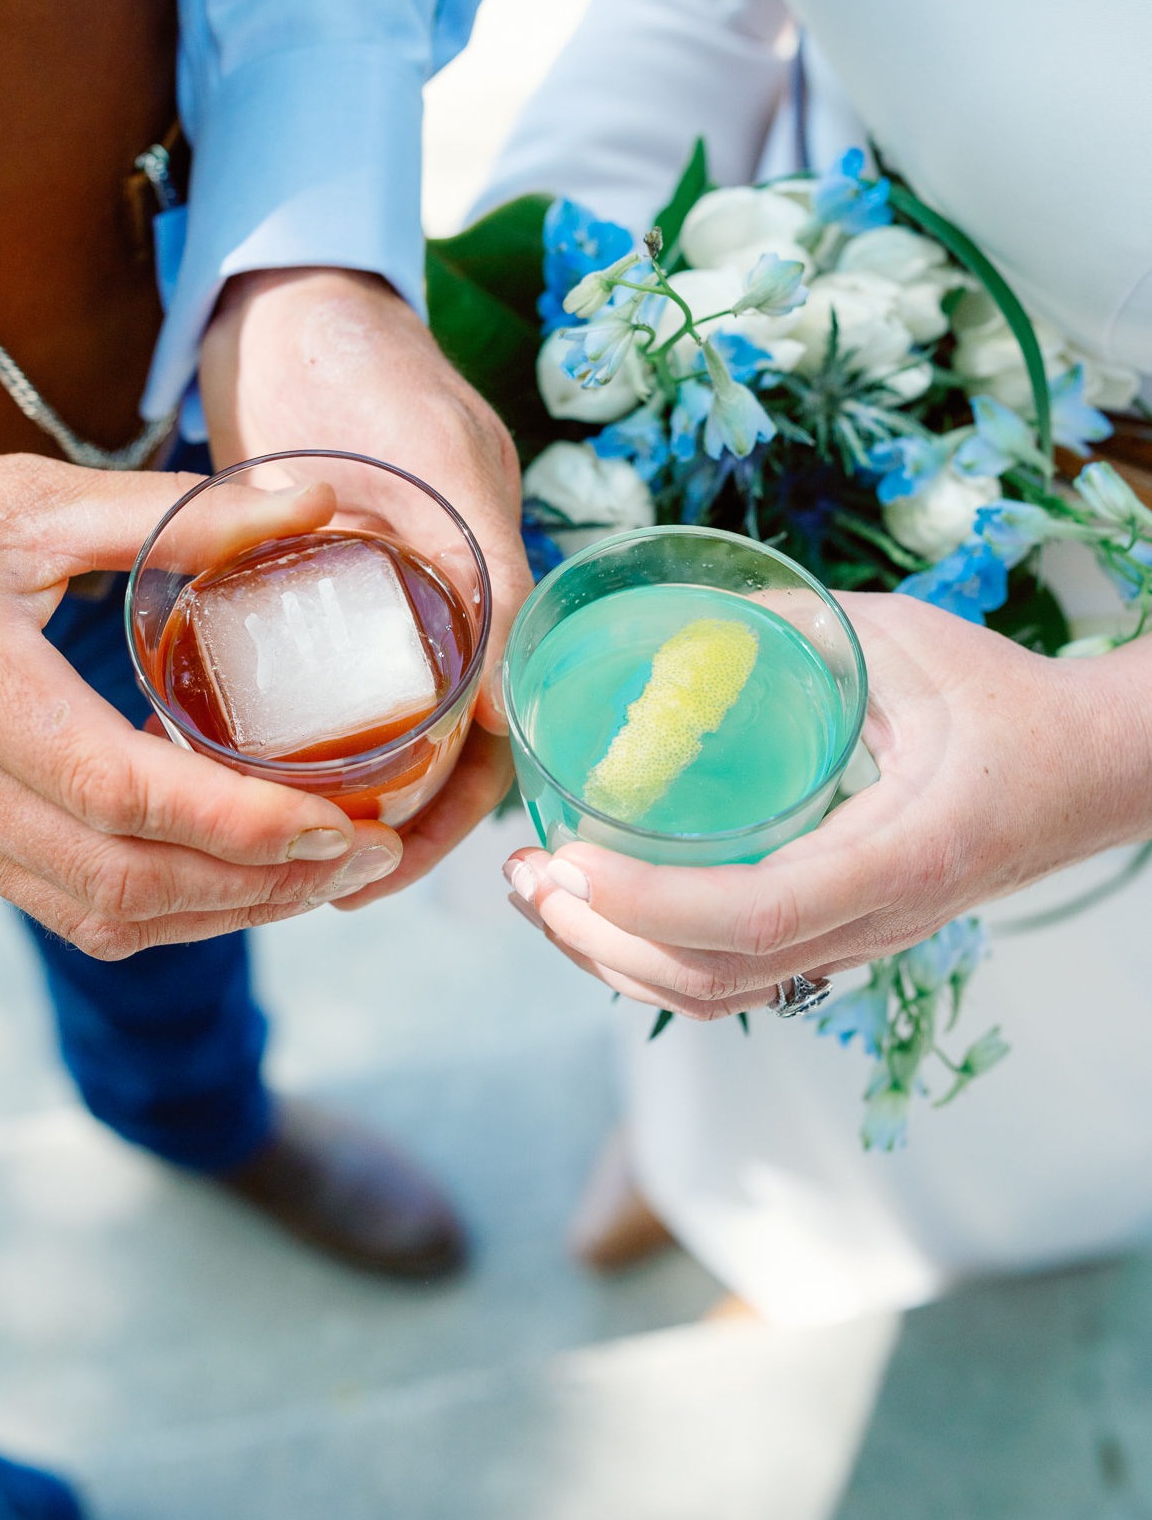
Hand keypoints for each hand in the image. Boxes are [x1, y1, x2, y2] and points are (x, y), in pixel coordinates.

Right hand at [0, 456, 401, 957]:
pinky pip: (68, 910)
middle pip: (122, 880)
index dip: (238, 823)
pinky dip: (166, 911)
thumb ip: (176, 512)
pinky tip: (235, 874)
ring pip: (101, 917)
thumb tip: (314, 503)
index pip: (118, 791)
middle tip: (364, 857)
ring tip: (322, 876)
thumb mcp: (34, 500)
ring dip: (224, 912)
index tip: (340, 818)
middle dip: (259, 885)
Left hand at [199, 267, 531, 893]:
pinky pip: (301, 671)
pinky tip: (220, 748)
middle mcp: (433, 605)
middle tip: (314, 872)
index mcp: (485, 587)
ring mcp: (367, 594)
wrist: (284, 293)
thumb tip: (509, 717)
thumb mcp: (443, 468)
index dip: (447, 811)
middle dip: (381, 818)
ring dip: (326, 780)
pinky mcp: (301, 575)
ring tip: (264, 834)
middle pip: (426, 744)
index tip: (379, 863)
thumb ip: (487, 578)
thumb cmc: (371, 362)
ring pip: (361, 720)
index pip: (489, 732)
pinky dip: (272, 718)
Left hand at [502, 591, 1151, 1020]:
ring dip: (613, 960)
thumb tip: (686, 622)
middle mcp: (876, 922)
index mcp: (901, 855)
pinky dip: (653, 961)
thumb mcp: (907, 640)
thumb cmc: (1009, 703)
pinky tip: (604, 915)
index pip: (757, 914)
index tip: (567, 861)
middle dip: (599, 940)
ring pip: (718, 995)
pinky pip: (737, 980)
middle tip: (524, 877)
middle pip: (714, 978)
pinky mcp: (844, 940)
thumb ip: (802, 627)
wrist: (1093, 775)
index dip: (651, 903)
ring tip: (539, 900)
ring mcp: (859, 943)